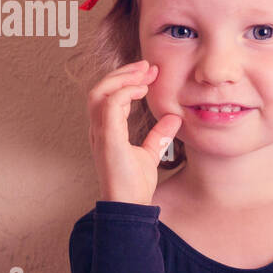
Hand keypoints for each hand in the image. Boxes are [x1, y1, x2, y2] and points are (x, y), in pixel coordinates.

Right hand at [88, 60, 181, 204]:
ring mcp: (100, 134)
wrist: (130, 206)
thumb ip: (159, 136)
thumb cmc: (134, 185)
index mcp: (106, 131)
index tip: (150, 73)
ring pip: (99, 92)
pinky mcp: (107, 139)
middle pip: (100, 89)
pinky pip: (109, 106)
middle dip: (123, 73)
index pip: (109, 96)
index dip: (127, 81)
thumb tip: (173, 118)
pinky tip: (142, 90)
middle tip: (147, 66)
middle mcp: (99, 129)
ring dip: (122, 78)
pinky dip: (124, 92)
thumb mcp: (151, 154)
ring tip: (143, 73)